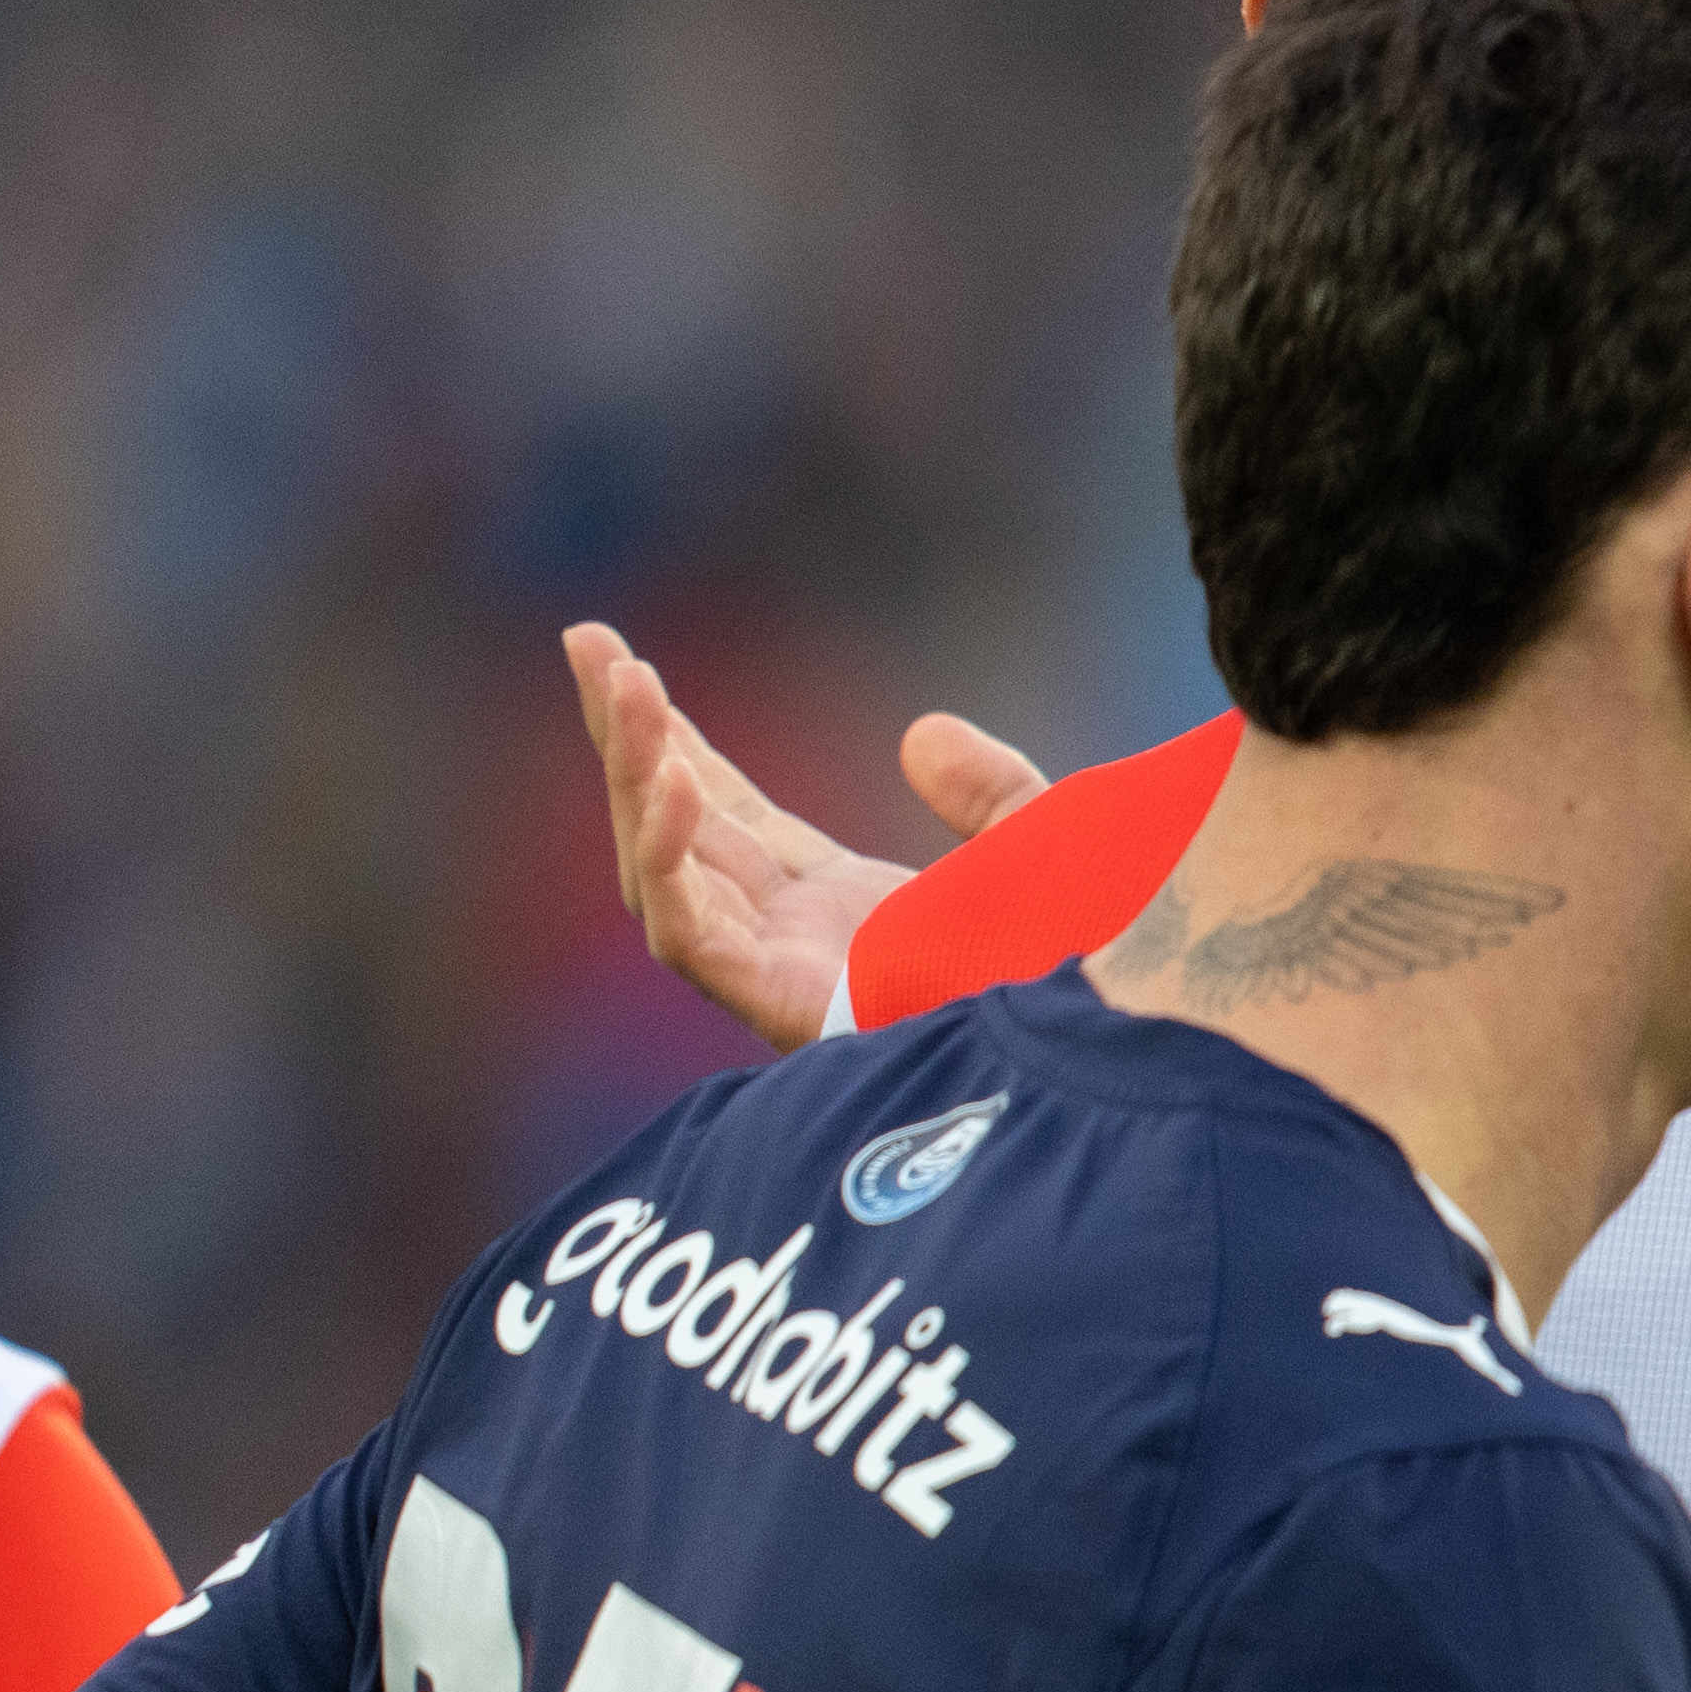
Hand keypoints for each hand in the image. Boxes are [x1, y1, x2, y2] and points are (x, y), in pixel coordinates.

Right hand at [564, 623, 1049, 1048]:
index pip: (724, 812)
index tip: (618, 659)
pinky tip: (675, 780)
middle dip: (626, 738)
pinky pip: (687, 933)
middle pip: (674, 829)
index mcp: (838, 906)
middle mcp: (793, 940)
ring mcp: (779, 975)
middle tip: (589, 640)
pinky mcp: (777, 1006)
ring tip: (630, 685)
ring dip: (638, 776)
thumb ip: (989, 791)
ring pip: (662, 871)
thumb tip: (924, 735)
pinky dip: (670, 858)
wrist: (1101, 1051)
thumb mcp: (1038, 850)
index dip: (671, 740)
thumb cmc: (1078, 978)